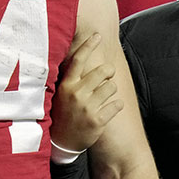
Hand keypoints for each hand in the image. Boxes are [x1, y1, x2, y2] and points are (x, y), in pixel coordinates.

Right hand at [52, 33, 123, 152]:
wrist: (61, 142)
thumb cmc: (63, 113)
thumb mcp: (61, 94)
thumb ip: (71, 78)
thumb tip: (79, 56)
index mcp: (66, 85)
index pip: (78, 59)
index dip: (89, 45)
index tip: (98, 35)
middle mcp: (76, 94)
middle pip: (104, 71)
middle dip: (108, 72)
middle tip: (106, 76)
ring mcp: (87, 107)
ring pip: (112, 87)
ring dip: (111, 90)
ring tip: (103, 97)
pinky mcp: (98, 120)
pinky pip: (117, 104)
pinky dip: (116, 105)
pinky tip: (109, 109)